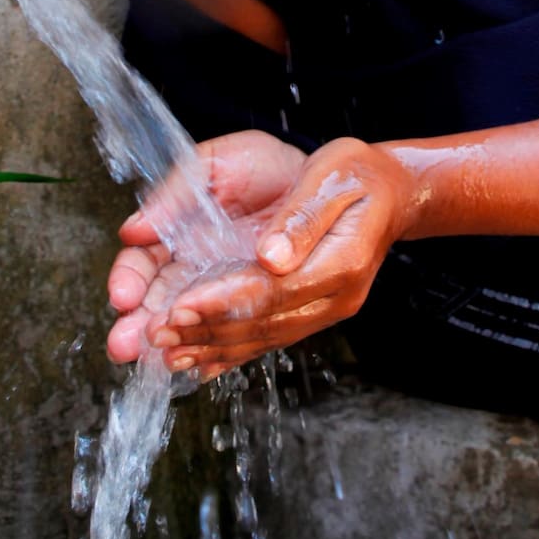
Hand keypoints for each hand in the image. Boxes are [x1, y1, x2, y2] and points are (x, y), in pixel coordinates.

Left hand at [106, 130, 418, 380]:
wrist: (389, 191)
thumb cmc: (357, 174)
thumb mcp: (333, 177)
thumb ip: (301, 217)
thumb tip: (269, 256)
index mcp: (341, 261)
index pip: (273, 290)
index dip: (222, 301)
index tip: (179, 307)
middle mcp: (331, 296)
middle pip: (259, 322)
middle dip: (200, 329)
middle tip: (150, 335)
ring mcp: (320, 309)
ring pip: (257, 336)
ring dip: (205, 345)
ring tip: (158, 351)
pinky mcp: (305, 311)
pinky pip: (263, 338)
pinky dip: (226, 352)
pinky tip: (193, 364)